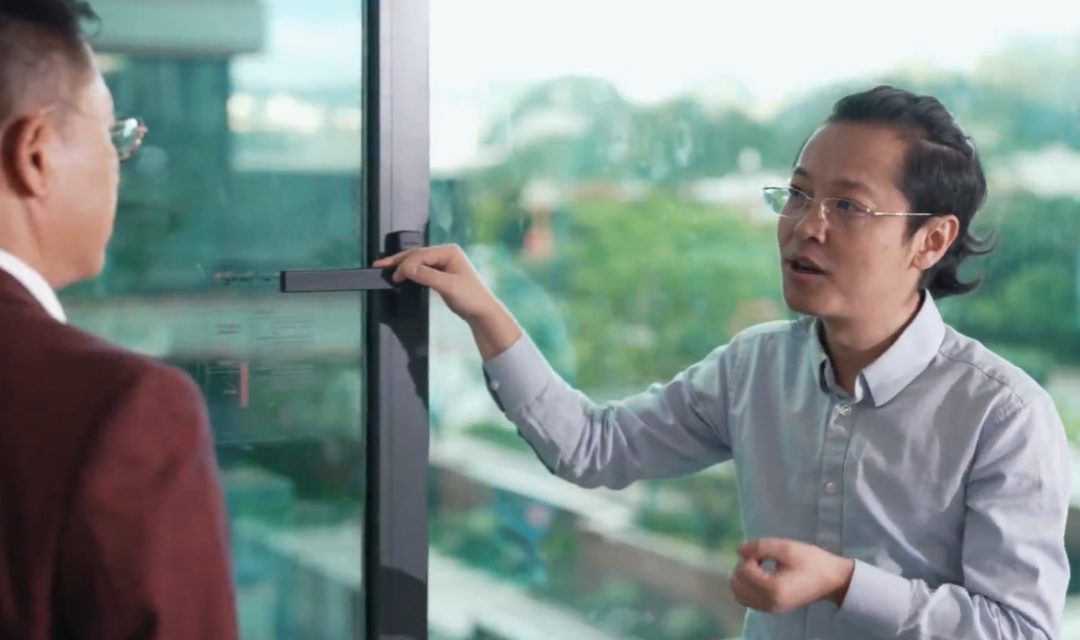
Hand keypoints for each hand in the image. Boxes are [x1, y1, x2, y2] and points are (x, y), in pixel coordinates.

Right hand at [373, 244, 497, 320]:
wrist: (482, 311)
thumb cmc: (470, 297)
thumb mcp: (448, 286)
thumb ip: (427, 276)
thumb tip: (406, 268)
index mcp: (449, 251)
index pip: (421, 254)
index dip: (406, 264)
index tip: (394, 276)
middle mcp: (445, 253)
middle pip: (417, 255)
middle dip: (398, 261)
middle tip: (379, 266)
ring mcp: (443, 262)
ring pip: (417, 261)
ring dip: (402, 266)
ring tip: (385, 269)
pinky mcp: (441, 273)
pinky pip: (421, 269)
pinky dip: (410, 272)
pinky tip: (400, 275)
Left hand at [729, 538, 854, 613]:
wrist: (832, 580)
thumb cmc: (812, 562)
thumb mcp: (787, 548)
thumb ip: (760, 547)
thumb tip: (738, 549)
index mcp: (773, 589)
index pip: (743, 571)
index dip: (749, 556)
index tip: (764, 552)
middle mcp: (769, 603)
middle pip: (736, 585)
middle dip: (742, 568)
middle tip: (759, 559)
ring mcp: (770, 609)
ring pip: (739, 594)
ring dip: (743, 578)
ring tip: (759, 568)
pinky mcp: (772, 609)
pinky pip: (748, 600)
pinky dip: (747, 587)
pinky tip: (761, 577)